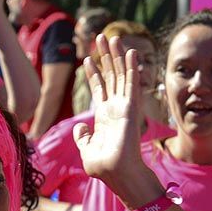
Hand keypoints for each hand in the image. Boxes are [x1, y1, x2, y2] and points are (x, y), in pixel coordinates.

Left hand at [73, 35, 147, 190]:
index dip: (93, 73)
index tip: (86, 58)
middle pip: (111, 75)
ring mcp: (124, 106)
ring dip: (117, 55)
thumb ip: (82, 137)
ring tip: (113, 37)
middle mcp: (115, 107)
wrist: (115, 173)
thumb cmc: (102, 166)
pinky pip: (132, 83)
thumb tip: (79, 127)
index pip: (99, 88)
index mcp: (104, 115)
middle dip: (105, 56)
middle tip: (101, 37)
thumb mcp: (86, 149)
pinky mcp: (131, 108)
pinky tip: (131, 52)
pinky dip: (131, 67)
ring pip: (121, 74)